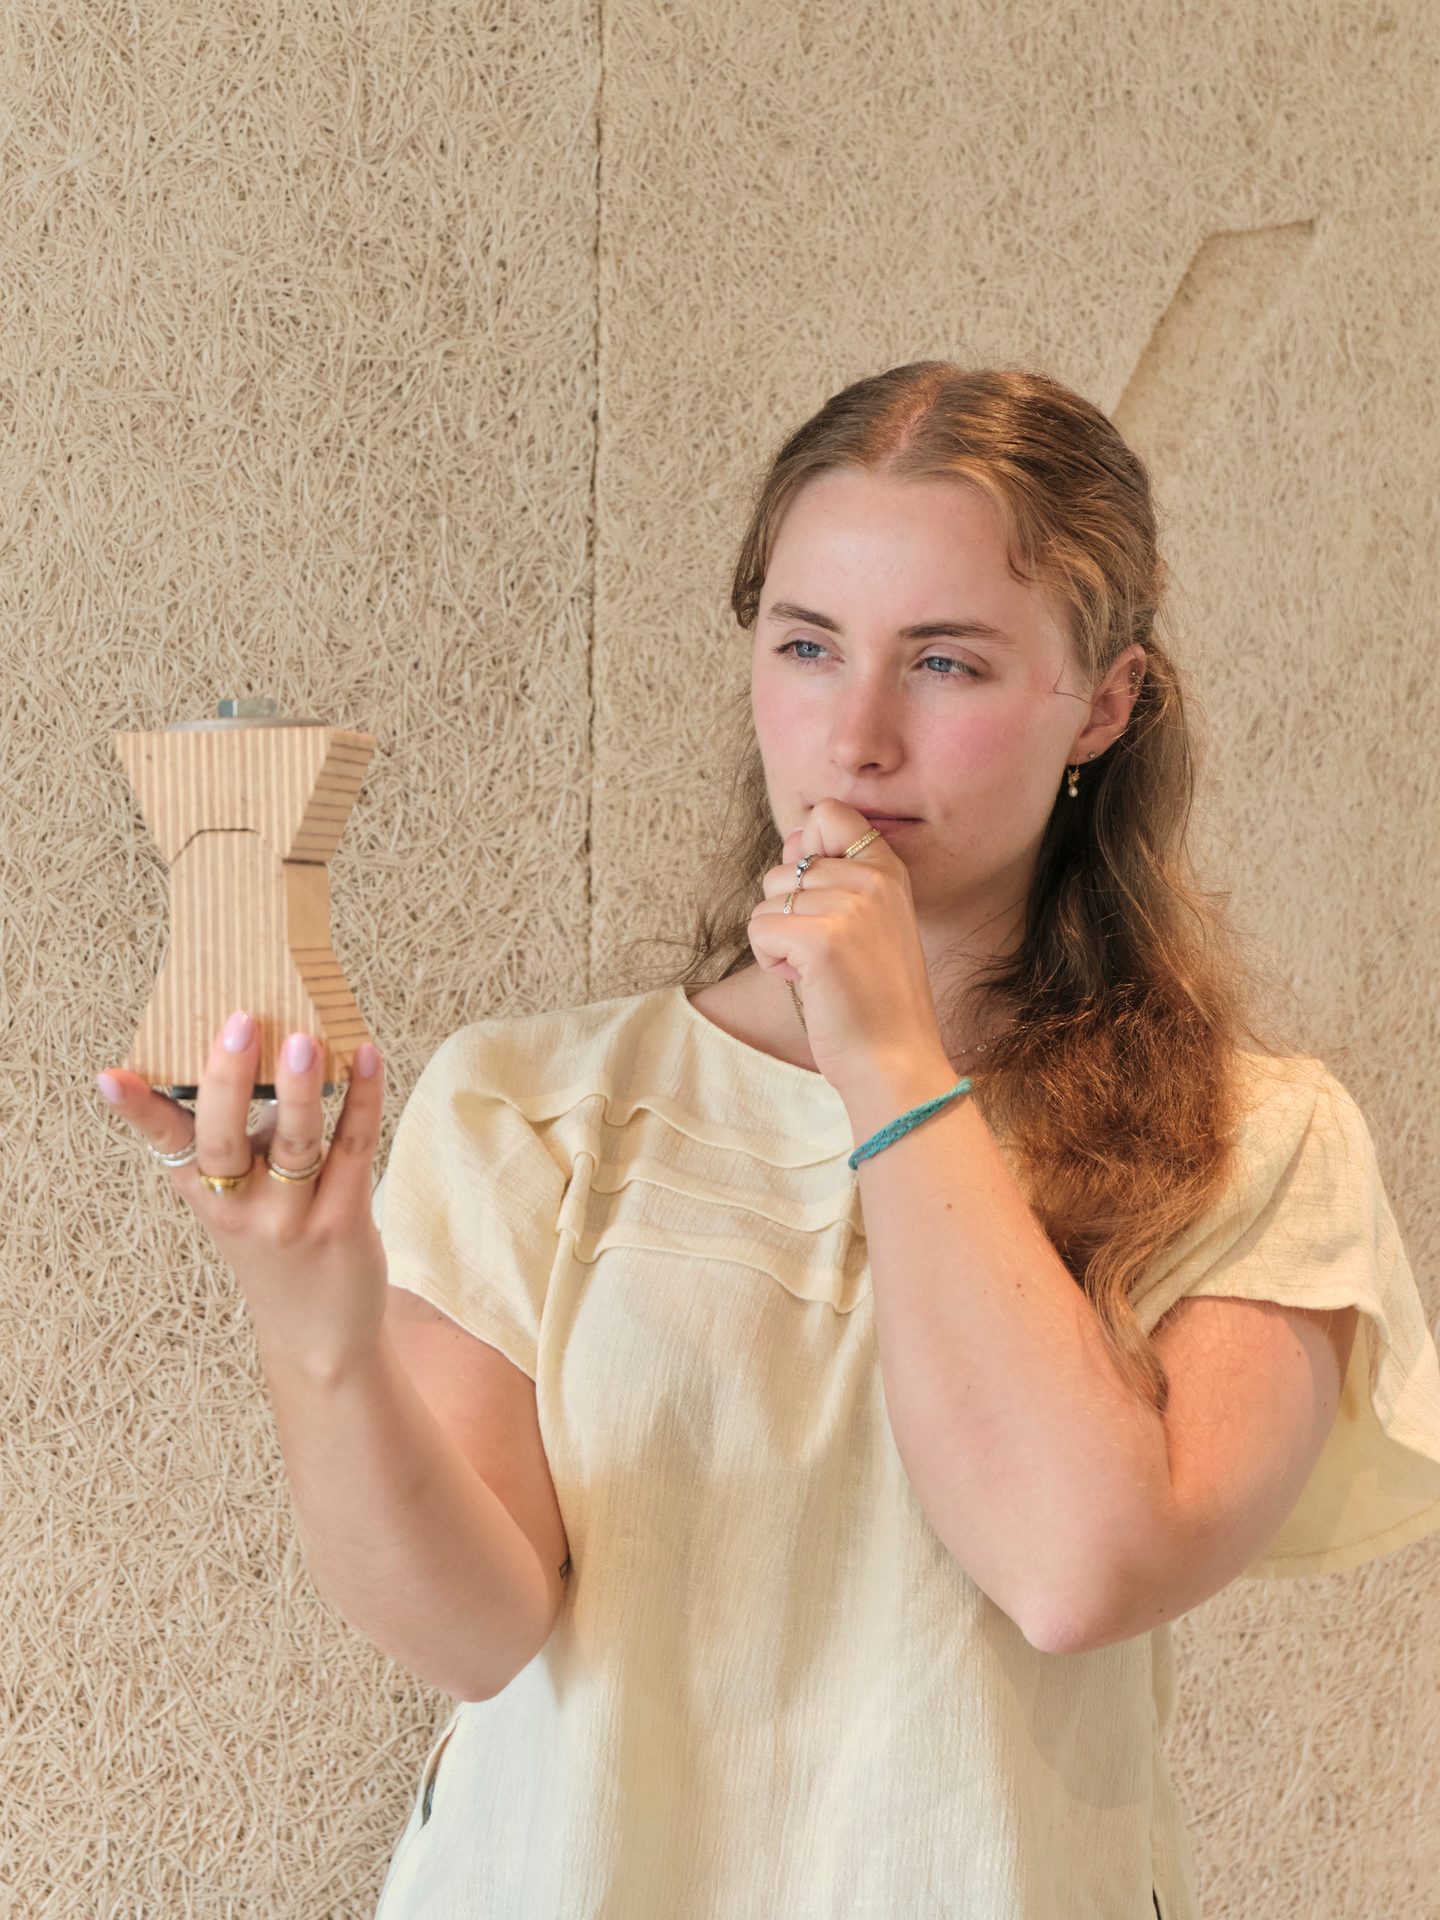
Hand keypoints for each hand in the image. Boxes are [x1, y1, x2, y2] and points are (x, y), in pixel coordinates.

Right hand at [95, 1014, 389, 1379]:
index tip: (111, 1075)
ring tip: (305, 1041)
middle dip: (229, 1081)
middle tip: (239, 1024)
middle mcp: (240, 1207)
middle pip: (224, 1141)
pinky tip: (367, 1057)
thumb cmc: (275, 1245)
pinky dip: (362, 1100)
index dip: (138, 1111)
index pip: (166, 1145)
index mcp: (204, 1192)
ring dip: (300, 1090)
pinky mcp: (344, 1219)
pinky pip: (354, 1149)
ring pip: (293, 1144)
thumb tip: (261, 1046)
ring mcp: (292, 1217)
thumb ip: (237, 1138)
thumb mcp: (236, 1201)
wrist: (318, 1336)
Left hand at [747, 798, 951, 1095]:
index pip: (829, 814)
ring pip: (766, 900)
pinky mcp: (821, 939)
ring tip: (820, 971)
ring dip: (779, 940)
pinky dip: (770, 961)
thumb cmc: (875, 999)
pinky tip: (806, 982)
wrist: (895, 1061)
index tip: (823, 900)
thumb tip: (792, 835)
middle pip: (784, 866)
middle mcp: (873, 878)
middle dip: (789, 914)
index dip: (807, 849)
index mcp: (889, 869)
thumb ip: (833, 874)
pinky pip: (758, 928)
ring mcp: (849, 906)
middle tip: (828, 955)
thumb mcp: (868, 922)